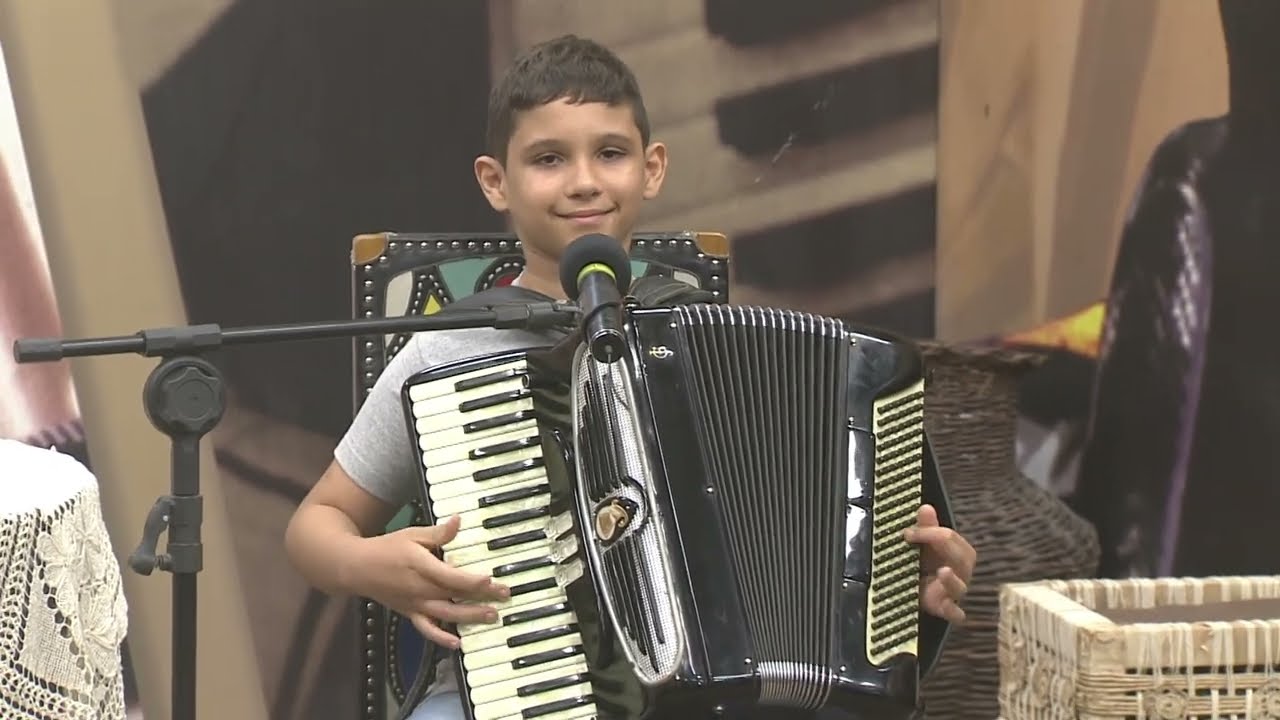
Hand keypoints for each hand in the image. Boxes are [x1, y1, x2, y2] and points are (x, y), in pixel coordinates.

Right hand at [346, 515, 508, 647]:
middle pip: (455, 595)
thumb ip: (438, 533)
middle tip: (504, 595)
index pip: (450, 576)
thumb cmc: (387, 548)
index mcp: (421, 566)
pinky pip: (427, 629)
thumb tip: (458, 520)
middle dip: (482, 597)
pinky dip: (441, 638)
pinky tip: (457, 643)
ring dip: (470, 617)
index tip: (490, 579)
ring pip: (446, 615)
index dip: (471, 580)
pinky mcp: (410, 613)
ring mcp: (415, 604)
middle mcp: (419, 588)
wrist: (356, 567)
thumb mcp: (413, 534)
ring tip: (492, 616)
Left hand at [904, 504, 974, 624]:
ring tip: (943, 571)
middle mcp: (960, 571)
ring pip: (960, 586)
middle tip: (916, 538)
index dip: (930, 531)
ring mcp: (953, 592)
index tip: (908, 532)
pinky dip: (954, 612)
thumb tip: (925, 507)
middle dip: (941, 545)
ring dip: (952, 580)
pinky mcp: (945, 609)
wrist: (916, 590)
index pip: (951, 537)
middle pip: (962, 558)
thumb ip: (925, 527)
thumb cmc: (924, 564)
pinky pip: (955, 613)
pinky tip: (951, 610)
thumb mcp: (923, 545)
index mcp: (956, 551)